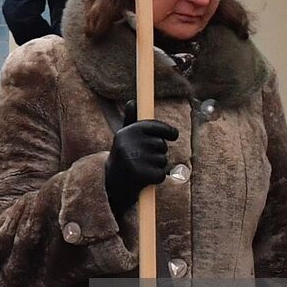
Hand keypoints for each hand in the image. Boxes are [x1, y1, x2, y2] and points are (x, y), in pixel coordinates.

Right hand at [104, 101, 178, 215]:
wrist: (113, 185)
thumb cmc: (123, 157)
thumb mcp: (124, 138)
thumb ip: (130, 120)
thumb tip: (132, 101)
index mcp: (126, 132)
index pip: (154, 126)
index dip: (168, 130)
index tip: (174, 135)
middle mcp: (128, 144)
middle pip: (161, 145)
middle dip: (159, 152)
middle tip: (145, 158)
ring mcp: (134, 160)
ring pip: (163, 160)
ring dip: (158, 165)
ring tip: (143, 168)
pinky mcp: (140, 176)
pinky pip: (162, 174)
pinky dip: (158, 178)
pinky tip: (146, 179)